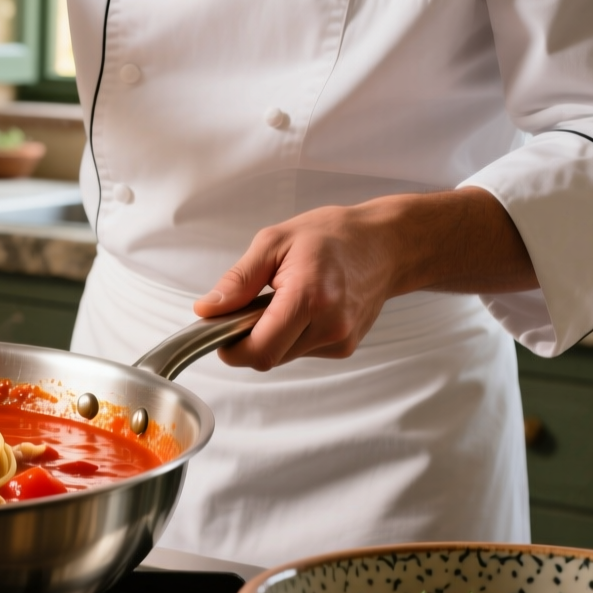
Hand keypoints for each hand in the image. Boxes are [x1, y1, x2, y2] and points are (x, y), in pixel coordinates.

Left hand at [193, 188, 536, 369]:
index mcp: (308, 297)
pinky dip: (291, 335)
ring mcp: (341, 340)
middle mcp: (329, 325)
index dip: (231, 348)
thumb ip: (237, 282)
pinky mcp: (345, 346)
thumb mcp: (273, 243)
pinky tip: (303, 307)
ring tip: (284, 299)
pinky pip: (301, 351)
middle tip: (253, 304)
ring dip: (271, 336)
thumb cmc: (332, 236)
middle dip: (249, 338)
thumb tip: (207, 310)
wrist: (384, 243)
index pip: (259, 351)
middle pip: (268, 357)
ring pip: (283, 356)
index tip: (220, 330)